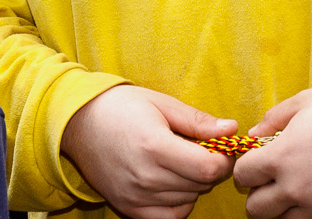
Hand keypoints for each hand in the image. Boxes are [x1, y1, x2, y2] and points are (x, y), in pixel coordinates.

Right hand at [60, 84, 236, 218]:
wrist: (79, 124)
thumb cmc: (121, 107)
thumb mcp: (161, 104)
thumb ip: (198, 121)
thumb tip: (232, 129)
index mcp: (155, 146)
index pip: (208, 168)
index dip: (223, 159)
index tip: (219, 147)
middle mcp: (146, 177)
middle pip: (200, 185)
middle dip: (209, 168)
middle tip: (198, 149)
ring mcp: (136, 196)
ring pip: (188, 201)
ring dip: (193, 184)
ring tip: (179, 161)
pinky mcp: (129, 209)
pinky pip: (170, 217)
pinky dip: (178, 203)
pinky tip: (171, 182)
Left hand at [234, 85, 311, 218]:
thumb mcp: (302, 102)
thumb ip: (272, 119)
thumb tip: (254, 134)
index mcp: (280, 158)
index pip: (243, 176)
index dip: (246, 167)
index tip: (256, 160)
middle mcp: (294, 187)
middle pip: (256, 210)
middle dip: (257, 194)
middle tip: (269, 180)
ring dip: (281, 207)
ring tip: (292, 188)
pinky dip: (308, 210)